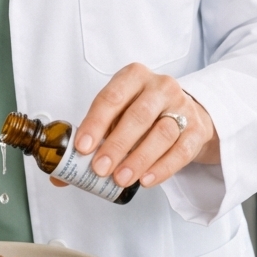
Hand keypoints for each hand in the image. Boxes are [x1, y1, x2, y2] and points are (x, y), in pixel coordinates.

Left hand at [51, 63, 219, 190]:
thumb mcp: (116, 117)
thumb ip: (91, 142)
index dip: (95, 123)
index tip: (82, 147)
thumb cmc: (142, 114)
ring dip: (139, 158)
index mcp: (133, 76)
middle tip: (100, 168)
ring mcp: (182, 106)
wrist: (186, 114)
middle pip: (138, 115)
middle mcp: (160, 86)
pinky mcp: (197, 129)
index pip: (112, 97)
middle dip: (117, 144)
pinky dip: (163, 167)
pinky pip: (181, 150)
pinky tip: (146, 180)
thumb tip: (59, 176)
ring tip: (121, 178)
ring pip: (162, 132)